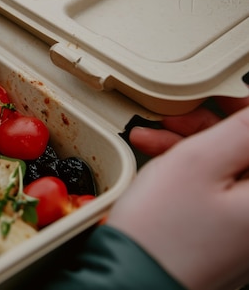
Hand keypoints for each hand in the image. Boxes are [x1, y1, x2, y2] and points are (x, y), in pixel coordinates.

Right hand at [108, 101, 248, 289]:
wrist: (128, 278)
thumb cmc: (161, 233)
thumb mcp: (198, 162)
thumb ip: (240, 129)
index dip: (242, 105)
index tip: (220, 94)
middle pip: (248, 151)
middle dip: (213, 125)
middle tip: (180, 115)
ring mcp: (242, 226)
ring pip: (229, 167)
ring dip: (194, 144)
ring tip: (154, 134)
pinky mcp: (222, 232)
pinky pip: (214, 187)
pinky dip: (189, 168)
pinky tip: (157, 156)